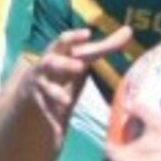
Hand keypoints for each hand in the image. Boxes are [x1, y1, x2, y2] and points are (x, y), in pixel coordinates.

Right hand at [28, 25, 131, 142]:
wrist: (32, 88)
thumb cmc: (66, 68)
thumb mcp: (83, 57)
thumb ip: (106, 45)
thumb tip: (129, 30)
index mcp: (59, 52)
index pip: (65, 41)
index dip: (75, 36)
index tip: (87, 34)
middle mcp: (47, 65)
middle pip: (53, 61)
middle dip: (65, 64)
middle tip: (80, 67)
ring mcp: (41, 84)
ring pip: (46, 87)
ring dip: (56, 92)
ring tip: (66, 101)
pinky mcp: (39, 103)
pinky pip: (46, 111)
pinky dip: (52, 120)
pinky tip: (59, 130)